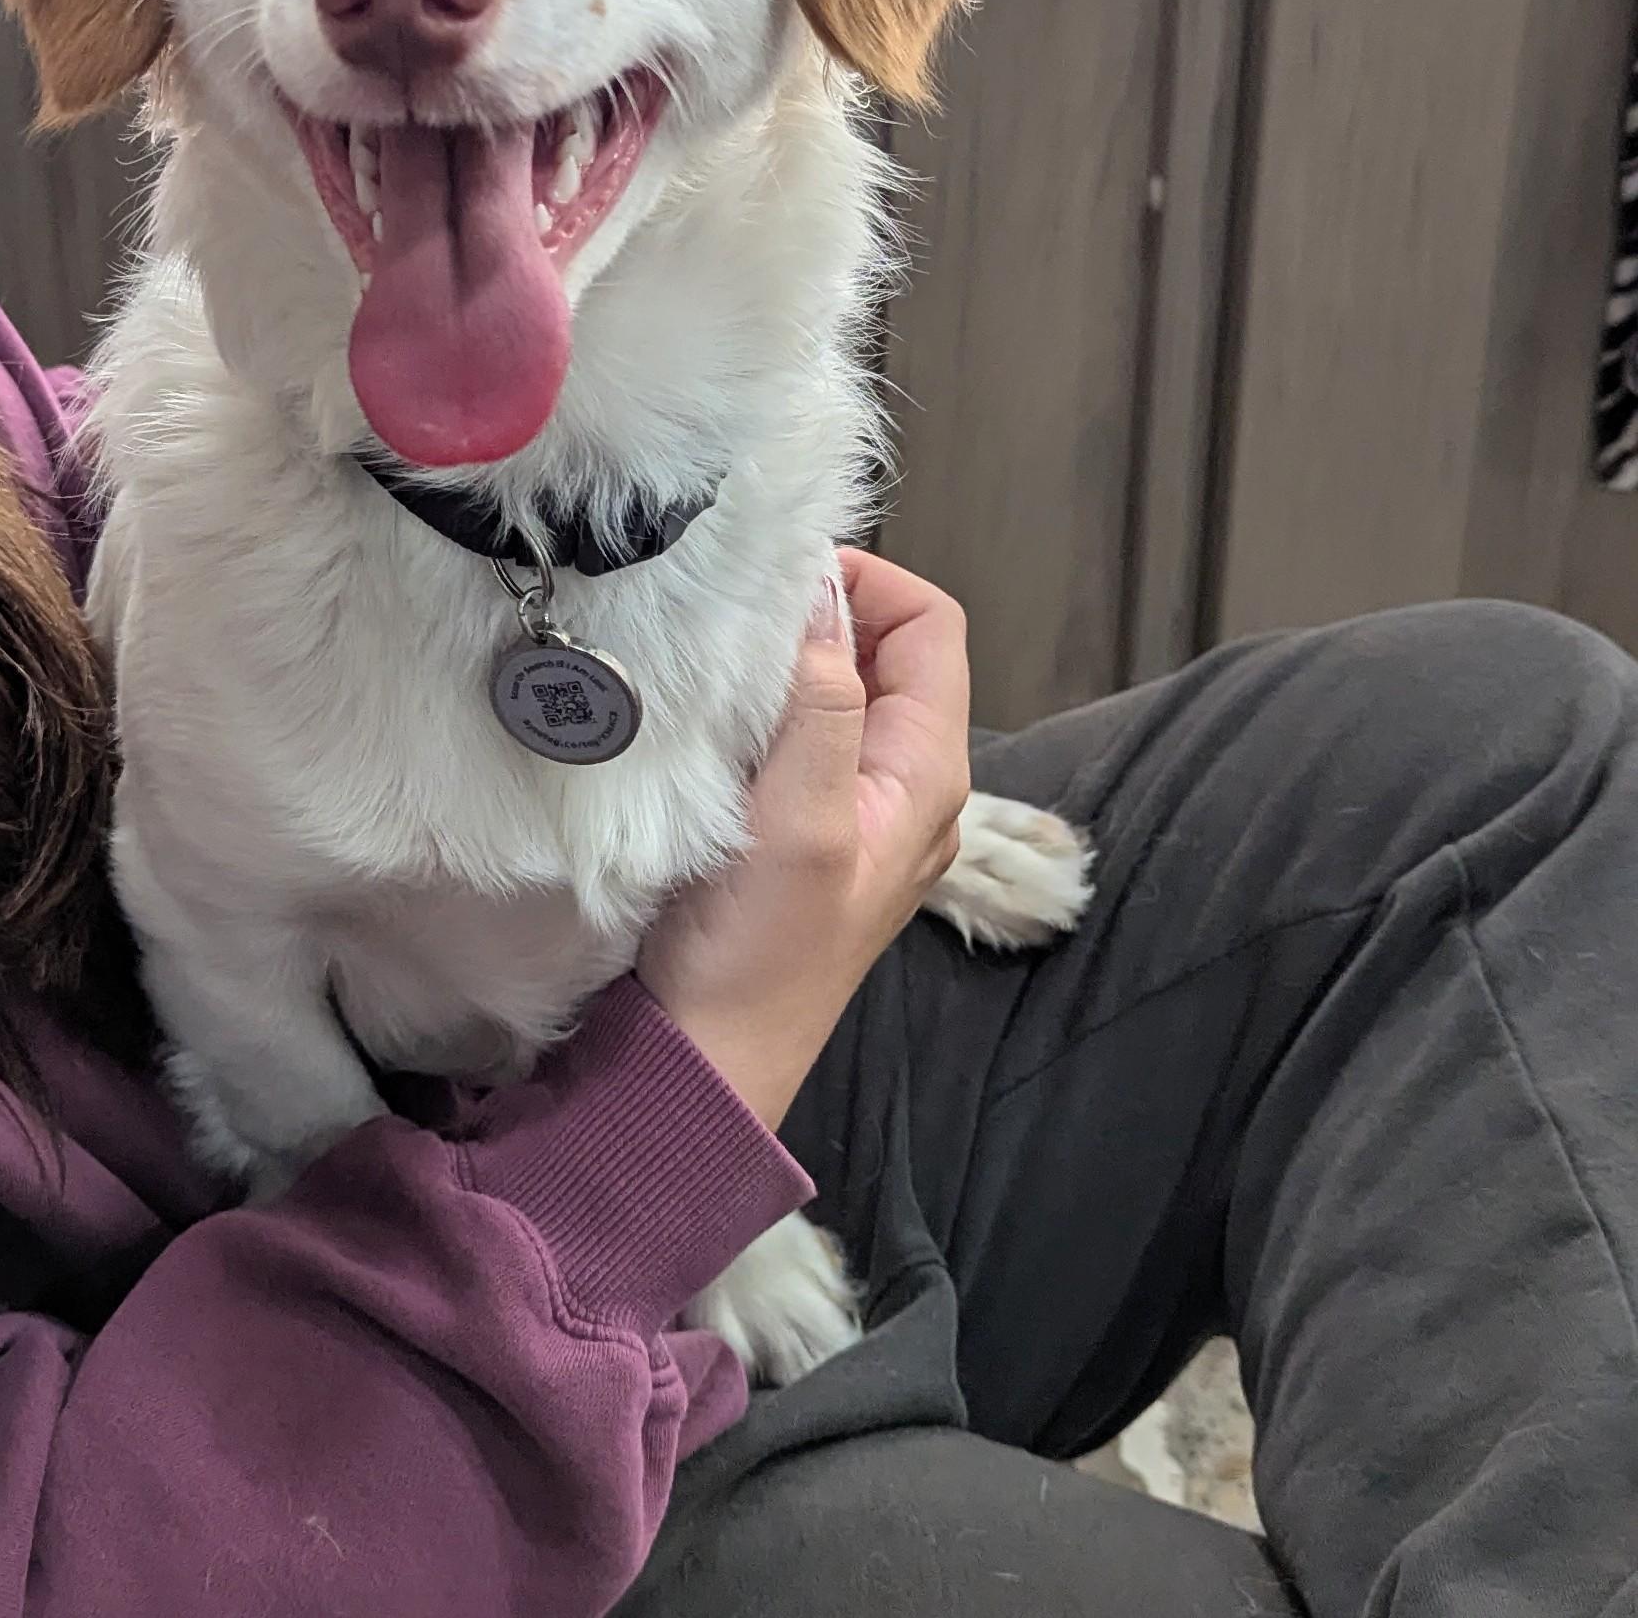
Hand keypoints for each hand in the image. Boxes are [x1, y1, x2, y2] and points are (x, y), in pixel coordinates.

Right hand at [637, 549, 970, 1128]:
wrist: (705, 1060)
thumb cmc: (758, 958)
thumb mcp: (801, 822)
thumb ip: (824, 706)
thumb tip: (821, 596)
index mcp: (926, 772)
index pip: (932, 625)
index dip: (868, 581)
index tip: (783, 577)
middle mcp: (903, 784)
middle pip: (886, 650)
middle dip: (820, 612)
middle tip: (738, 611)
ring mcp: (853, 808)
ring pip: (837, 689)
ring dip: (786, 659)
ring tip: (719, 656)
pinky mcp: (800, 829)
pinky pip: (798, 735)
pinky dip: (760, 705)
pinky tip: (711, 715)